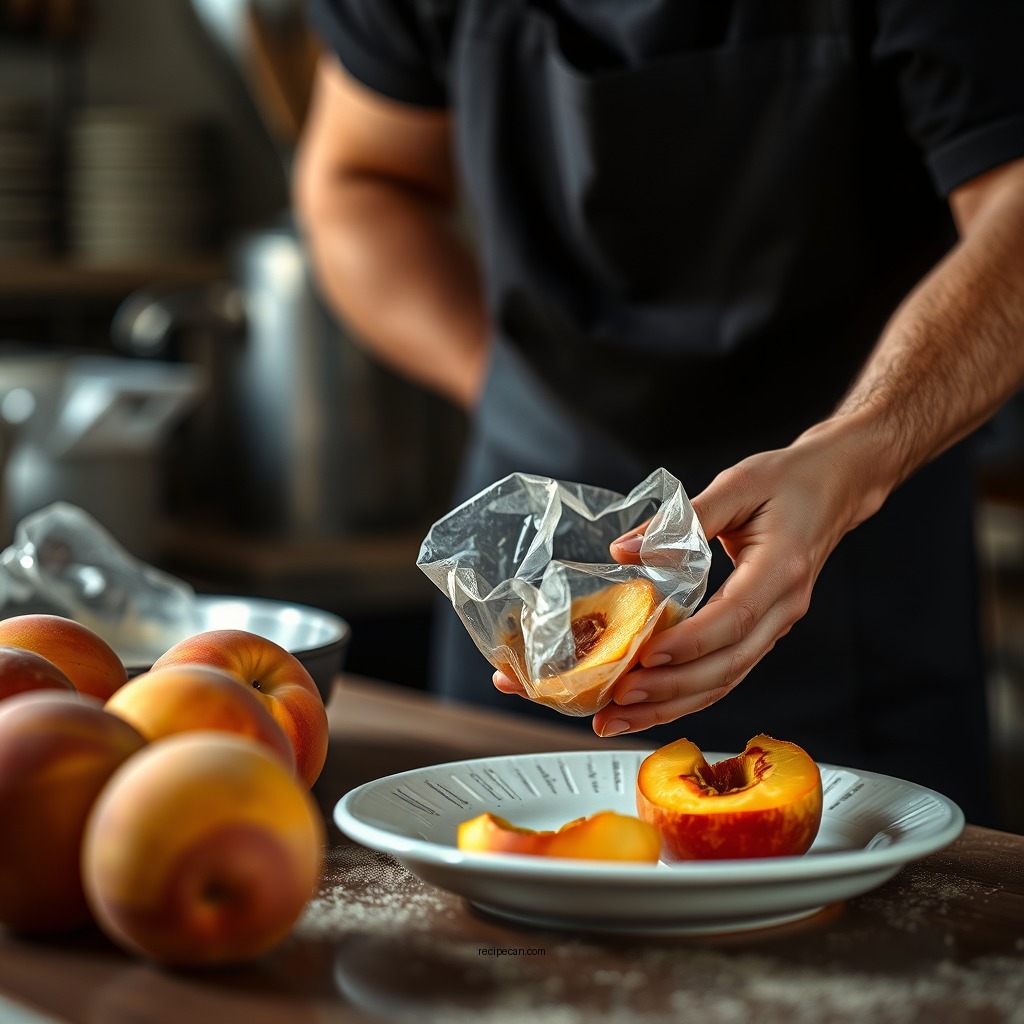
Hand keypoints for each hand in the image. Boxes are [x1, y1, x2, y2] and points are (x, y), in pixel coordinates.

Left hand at [493, 422, 888, 736]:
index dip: (691, 642)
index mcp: (782, 567)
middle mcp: (785, 606)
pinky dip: (687, 695)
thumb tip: (626, 549)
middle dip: (671, 689)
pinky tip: (650, 707)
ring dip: (673, 705)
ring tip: (620, 719)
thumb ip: (682, 518)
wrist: (835, 486)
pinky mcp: (763, 631)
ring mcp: (777, 624)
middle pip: (729, 664)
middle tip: (620, 700)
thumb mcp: (737, 484)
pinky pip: (726, 673)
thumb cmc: (789, 481)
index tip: (648, 656)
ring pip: (727, 679)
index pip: (735, 617)